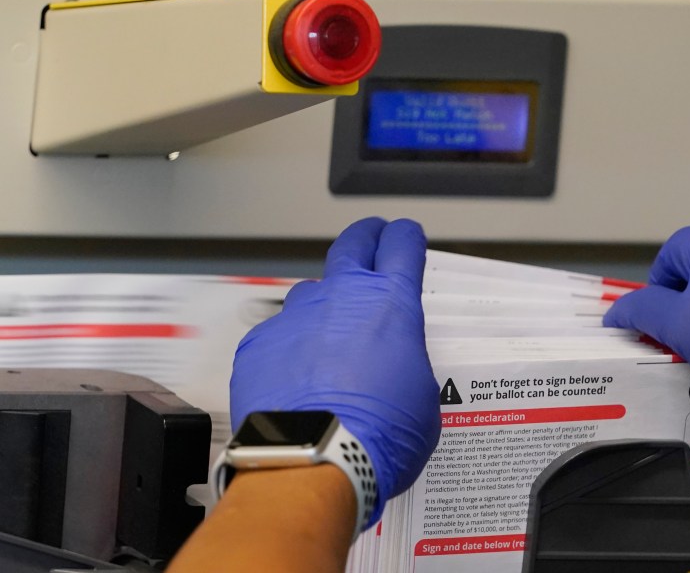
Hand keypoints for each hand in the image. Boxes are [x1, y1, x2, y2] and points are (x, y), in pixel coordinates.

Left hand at [230, 217, 440, 526]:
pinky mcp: (259, 344)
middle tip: (371, 237)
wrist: (313, 461)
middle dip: (365, 237)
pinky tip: (298, 382)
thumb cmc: (376, 436)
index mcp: (389, 304)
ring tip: (330, 345)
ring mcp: (294, 317)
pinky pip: (278, 337)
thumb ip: (407, 362)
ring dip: (324, 310)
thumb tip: (395, 365)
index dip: (406, 237)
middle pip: (352, 245)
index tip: (405, 237)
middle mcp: (340, 297)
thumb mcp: (422, 397)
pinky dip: (290, 351)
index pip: (401, 246)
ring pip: (312, 295)